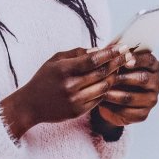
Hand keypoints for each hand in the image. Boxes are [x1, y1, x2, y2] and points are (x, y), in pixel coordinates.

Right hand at [0, 45, 129, 140]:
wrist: (29, 105)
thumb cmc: (43, 79)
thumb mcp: (54, 62)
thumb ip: (75, 54)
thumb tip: (99, 50)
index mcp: (62, 70)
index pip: (93, 60)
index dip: (110, 53)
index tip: (121, 47)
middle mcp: (69, 85)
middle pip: (102, 73)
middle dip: (118, 63)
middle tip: (128, 56)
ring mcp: (74, 100)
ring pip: (104, 86)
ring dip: (115, 77)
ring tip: (121, 69)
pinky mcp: (78, 111)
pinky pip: (99, 99)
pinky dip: (106, 89)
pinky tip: (110, 83)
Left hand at [96, 49, 158, 126]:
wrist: (110, 101)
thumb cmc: (113, 76)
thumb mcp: (112, 64)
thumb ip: (111, 56)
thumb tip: (100, 49)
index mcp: (152, 66)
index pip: (149, 60)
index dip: (138, 60)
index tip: (126, 60)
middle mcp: (156, 82)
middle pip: (143, 79)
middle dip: (123, 78)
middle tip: (108, 78)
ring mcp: (151, 99)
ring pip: (133, 97)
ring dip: (115, 94)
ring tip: (101, 91)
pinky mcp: (143, 114)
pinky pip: (129, 111)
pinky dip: (113, 107)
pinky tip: (102, 103)